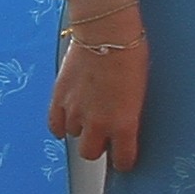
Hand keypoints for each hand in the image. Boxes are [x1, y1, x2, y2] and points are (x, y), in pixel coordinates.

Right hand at [49, 0, 145, 172]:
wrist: (105, 33)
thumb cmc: (130, 55)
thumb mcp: (139, 91)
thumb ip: (128, 113)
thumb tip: (122, 122)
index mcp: (124, 124)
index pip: (123, 160)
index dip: (123, 160)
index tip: (123, 157)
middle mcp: (98, 124)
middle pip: (91, 153)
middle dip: (98, 146)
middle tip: (103, 134)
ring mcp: (75, 112)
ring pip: (74, 136)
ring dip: (81, 128)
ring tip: (88, 112)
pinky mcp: (58, 99)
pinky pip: (55, 125)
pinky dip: (61, 124)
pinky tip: (68, 117)